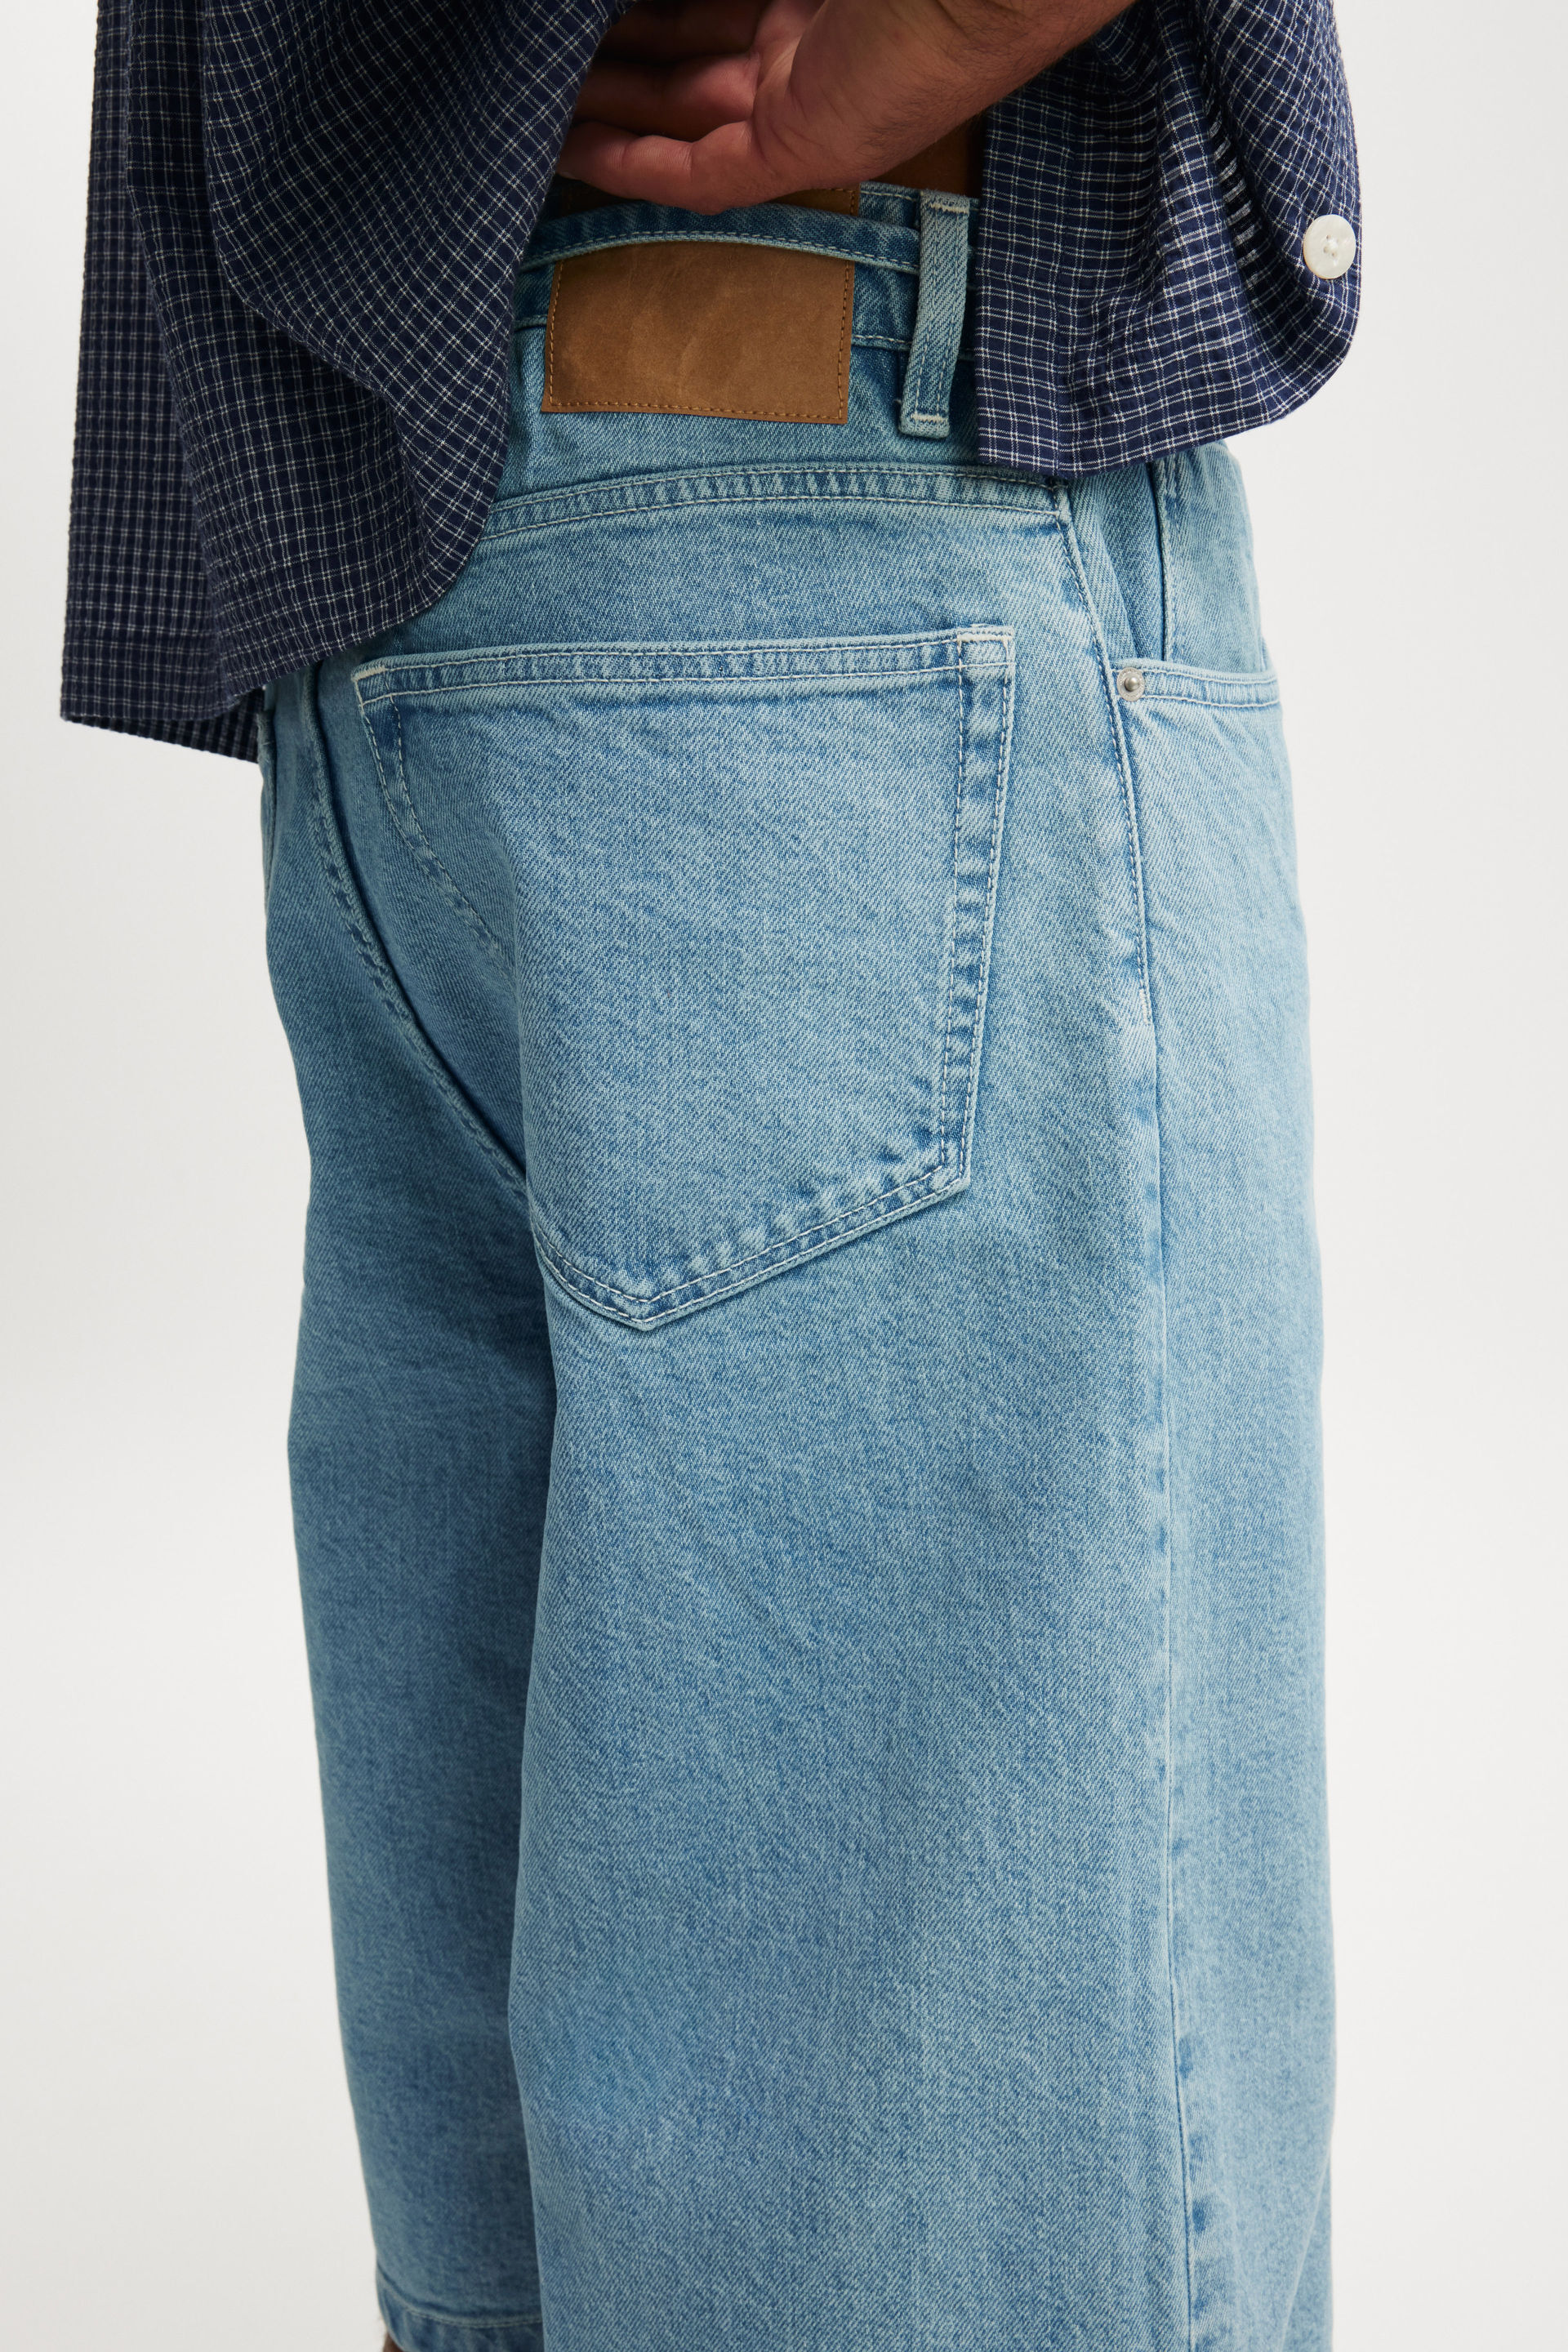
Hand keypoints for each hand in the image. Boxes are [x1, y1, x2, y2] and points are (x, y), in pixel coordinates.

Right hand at [559, 0, 1130, 214]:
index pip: (703, 13)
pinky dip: (634, 166)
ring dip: (604, 111)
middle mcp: (803, 50)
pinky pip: (699, 172)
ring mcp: (801, 104)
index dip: (635, 18)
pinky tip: (572, 159)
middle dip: (607, 65)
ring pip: (678, 113)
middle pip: (680, 61)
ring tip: (530, 113)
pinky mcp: (800, 149)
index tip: (576, 25)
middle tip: (534, 73)